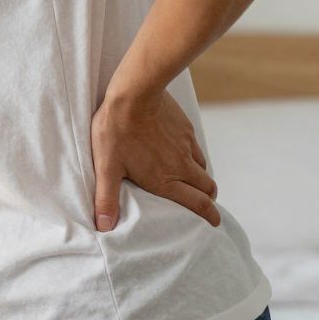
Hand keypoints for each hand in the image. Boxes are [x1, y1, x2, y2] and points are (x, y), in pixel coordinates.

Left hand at [91, 87, 219, 230]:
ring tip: (191, 181)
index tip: (215, 222)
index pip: (197, 203)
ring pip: (202, 167)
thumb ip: (106, 198)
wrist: (135, 93)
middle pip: (207, 187)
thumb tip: (104, 226)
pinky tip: (181, 153)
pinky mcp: (185, 128)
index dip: (209, 215)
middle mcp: (181, 165)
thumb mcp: (106, 167)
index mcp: (165, 179)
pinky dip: (194, 156)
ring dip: (201, 177)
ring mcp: (185, 145)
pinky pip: (195, 147)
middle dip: (208, 198)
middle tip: (204, 203)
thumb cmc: (117, 131)